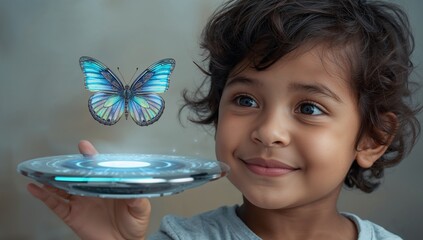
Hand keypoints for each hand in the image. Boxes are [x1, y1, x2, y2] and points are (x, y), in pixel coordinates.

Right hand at [27, 140, 150, 239]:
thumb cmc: (134, 225)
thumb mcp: (140, 207)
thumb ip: (136, 195)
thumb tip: (133, 183)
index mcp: (107, 186)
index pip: (97, 169)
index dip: (90, 158)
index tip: (84, 148)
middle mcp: (92, 192)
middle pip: (75, 176)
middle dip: (66, 166)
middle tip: (57, 159)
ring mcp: (81, 203)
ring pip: (61, 187)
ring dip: (50, 179)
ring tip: (40, 170)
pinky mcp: (72, 216)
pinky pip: (55, 205)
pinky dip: (43, 196)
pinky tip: (35, 188)